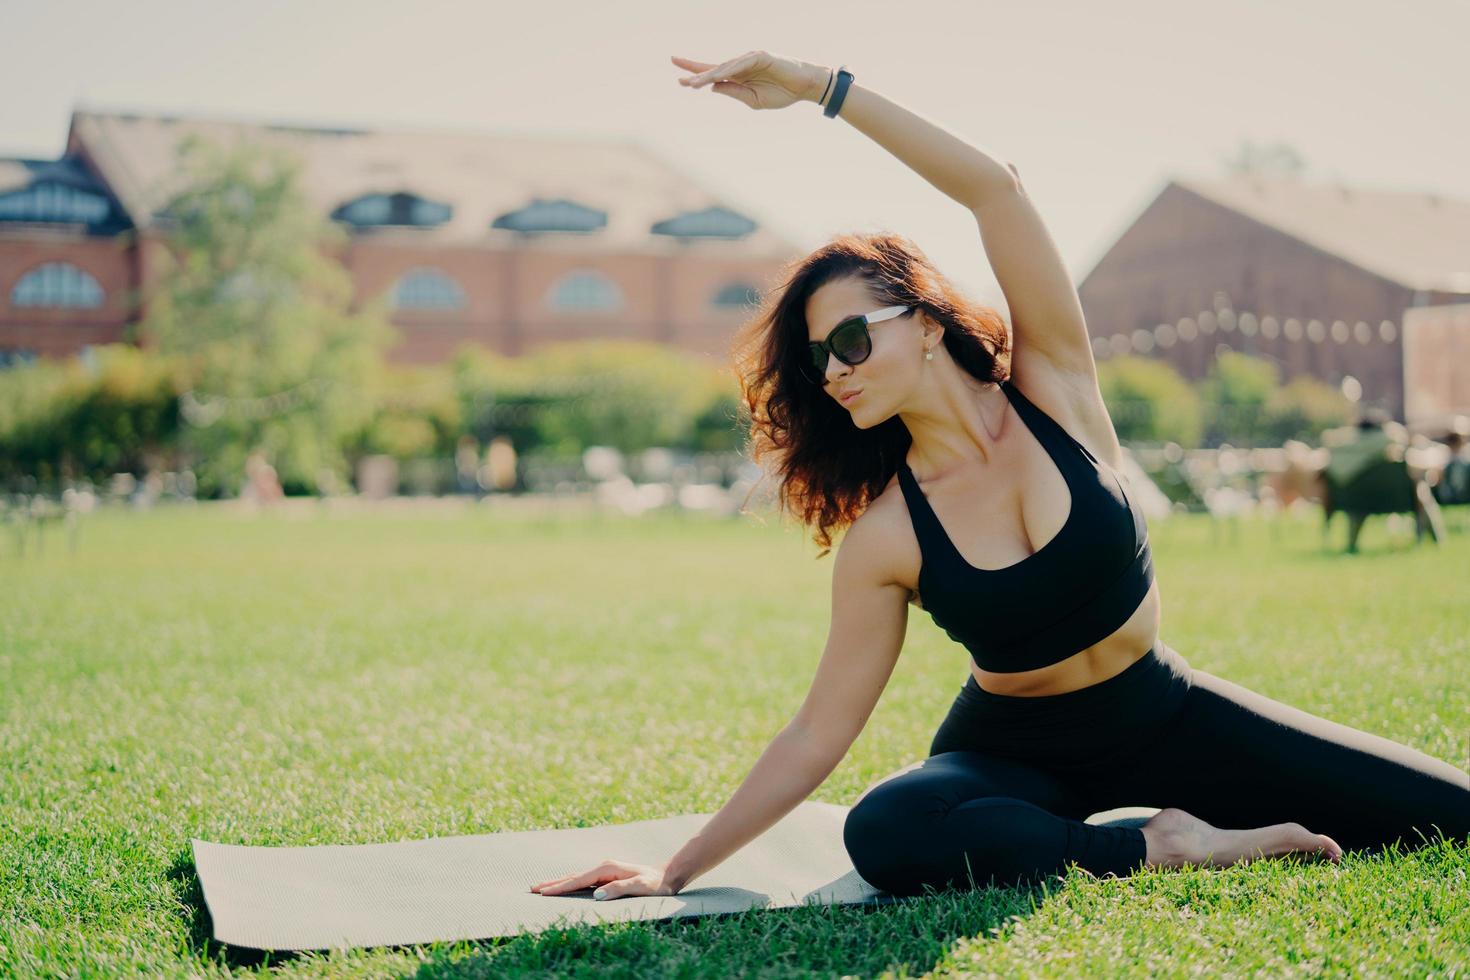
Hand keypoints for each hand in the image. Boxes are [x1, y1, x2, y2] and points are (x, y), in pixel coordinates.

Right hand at [529, 858, 675, 900]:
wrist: (667, 876)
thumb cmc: (655, 884)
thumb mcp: (640, 888)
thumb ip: (619, 890)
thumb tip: (596, 895)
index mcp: (607, 868)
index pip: (578, 880)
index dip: (560, 887)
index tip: (543, 893)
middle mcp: (603, 867)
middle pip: (573, 877)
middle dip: (553, 883)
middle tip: (532, 888)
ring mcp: (604, 871)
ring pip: (576, 878)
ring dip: (559, 883)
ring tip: (542, 887)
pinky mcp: (607, 876)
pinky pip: (583, 881)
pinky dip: (570, 884)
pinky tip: (564, 887)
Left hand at [672, 51, 829, 109]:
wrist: (803, 88)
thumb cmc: (781, 93)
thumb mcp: (753, 100)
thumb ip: (734, 92)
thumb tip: (713, 87)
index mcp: (738, 78)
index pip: (714, 75)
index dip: (698, 76)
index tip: (680, 81)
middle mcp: (740, 67)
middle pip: (714, 68)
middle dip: (695, 70)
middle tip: (675, 66)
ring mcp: (749, 60)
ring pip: (724, 68)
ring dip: (708, 75)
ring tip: (692, 83)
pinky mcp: (759, 57)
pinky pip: (740, 65)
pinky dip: (727, 71)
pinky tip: (715, 76)